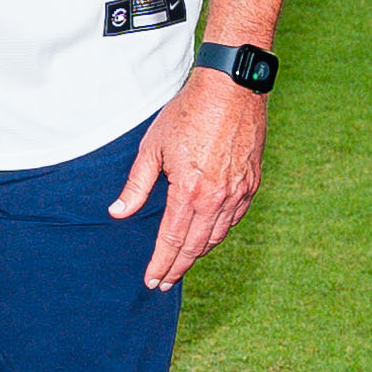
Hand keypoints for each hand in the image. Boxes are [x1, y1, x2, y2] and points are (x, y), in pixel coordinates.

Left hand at [108, 68, 269, 288]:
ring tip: (183, 263)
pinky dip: (219, 232)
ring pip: (217, 235)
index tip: (152, 280)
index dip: (161, 264)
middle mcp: (217, 198)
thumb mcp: (152, 147)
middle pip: (195, 246)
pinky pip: (234, 219)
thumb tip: (119, 212)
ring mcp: (238, 192)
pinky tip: (209, 236)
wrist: (232, 89)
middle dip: (178, 267)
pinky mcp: (251, 183)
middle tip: (164, 282)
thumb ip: (136, 185)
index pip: (172, 240)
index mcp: (189, 192)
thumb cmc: (188, 113)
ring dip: (198, 253)